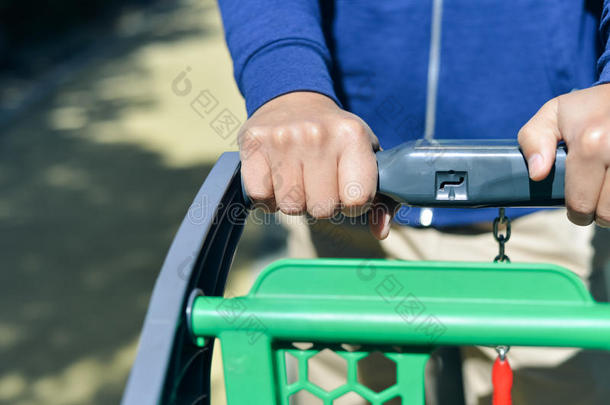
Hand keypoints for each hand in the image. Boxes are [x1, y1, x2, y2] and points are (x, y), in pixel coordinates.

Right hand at [238, 91, 396, 238]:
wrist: (295, 100)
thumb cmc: (336, 138)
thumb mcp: (366, 156)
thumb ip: (381, 198)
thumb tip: (380, 232)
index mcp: (352, 136)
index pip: (357, 201)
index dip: (352, 205)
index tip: (346, 191)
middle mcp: (317, 135)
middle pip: (321, 209)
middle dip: (321, 204)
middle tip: (319, 183)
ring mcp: (283, 138)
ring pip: (290, 206)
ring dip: (294, 201)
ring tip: (298, 179)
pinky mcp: (254, 142)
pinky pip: (260, 197)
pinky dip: (268, 197)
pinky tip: (276, 178)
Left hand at [519, 83, 609, 226]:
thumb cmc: (587, 108)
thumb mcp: (552, 115)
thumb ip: (533, 141)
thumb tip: (537, 174)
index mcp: (591, 144)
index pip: (582, 202)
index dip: (577, 213)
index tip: (577, 209)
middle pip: (608, 213)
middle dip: (599, 213)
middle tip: (595, 202)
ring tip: (607, 195)